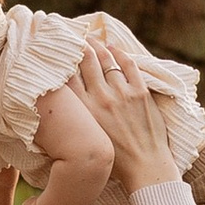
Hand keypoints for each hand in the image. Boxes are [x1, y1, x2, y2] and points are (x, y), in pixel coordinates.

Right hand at [73, 42, 179, 194]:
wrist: (145, 167)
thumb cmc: (114, 161)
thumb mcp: (87, 138)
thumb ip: (76, 120)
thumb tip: (63, 110)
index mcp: (85, 111)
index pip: (68, 77)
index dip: (63, 60)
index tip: (59, 51)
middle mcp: (101, 98)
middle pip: (86, 62)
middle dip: (80, 46)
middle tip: (76, 37)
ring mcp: (122, 94)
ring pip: (106, 60)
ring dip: (98, 47)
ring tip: (92, 40)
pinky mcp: (140, 93)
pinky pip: (128, 65)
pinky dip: (119, 54)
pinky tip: (113, 48)